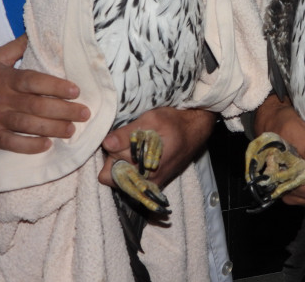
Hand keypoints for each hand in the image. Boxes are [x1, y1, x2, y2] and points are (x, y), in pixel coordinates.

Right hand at [0, 35, 90, 152]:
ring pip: (27, 124)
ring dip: (52, 128)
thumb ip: (15, 48)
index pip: (33, 80)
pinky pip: (11, 143)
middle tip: (84, 113)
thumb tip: (33, 34)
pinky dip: (29, 146)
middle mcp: (2, 98)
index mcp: (6, 78)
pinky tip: (46, 145)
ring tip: (72, 130)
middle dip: (64, 110)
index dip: (55, 86)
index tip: (76, 91)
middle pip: (36, 104)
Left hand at [98, 107, 215, 188]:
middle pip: (114, 177)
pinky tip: (141, 153)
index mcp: (146, 170)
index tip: (120, 141)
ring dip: (123, 163)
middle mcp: (148, 182)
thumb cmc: (176, 122)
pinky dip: (132, 167)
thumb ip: (128, 133)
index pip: (110, 174)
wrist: (197, 128)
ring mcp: (152, 185)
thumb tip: (107, 144)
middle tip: (130, 140)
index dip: (111, 156)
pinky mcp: (155, 183)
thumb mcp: (152, 120)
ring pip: (122, 180)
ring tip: (136, 146)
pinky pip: (133, 181)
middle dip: (116, 158)